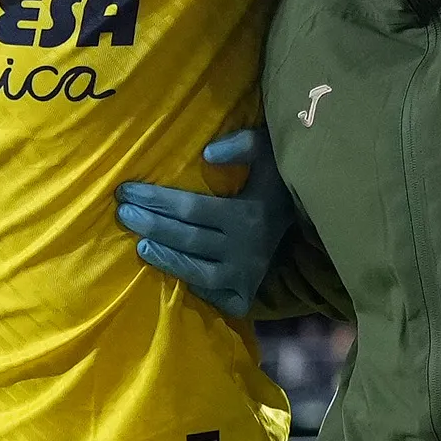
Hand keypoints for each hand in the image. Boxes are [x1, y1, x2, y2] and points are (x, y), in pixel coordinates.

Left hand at [116, 132, 294, 317]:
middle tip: (123, 213)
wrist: (317, 211)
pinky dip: (194, 288)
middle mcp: (247, 249)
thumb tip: (206, 153)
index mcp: (249, 214)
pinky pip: (214, 296)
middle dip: (151, 226)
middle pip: (188, 239)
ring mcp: (247, 275)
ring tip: (140, 246)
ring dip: (166, 259)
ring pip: (197, 272)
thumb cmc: (280, 175)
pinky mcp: (247, 292)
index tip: (126, 191)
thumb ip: (242, 144)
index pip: (191, 209)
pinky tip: (173, 274)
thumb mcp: (268, 149)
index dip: (156, 200)